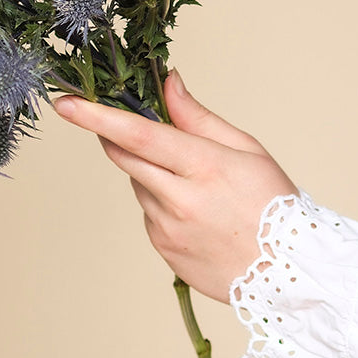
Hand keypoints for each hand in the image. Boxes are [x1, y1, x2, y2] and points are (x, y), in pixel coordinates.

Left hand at [53, 69, 296, 302]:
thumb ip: (197, 116)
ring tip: (197, 186)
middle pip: (124, 156)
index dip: (97, 116)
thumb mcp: (245, 149)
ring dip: (152, 173)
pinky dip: (161, 203)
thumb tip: (167, 82)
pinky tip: (197, 213)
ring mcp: (167, 229)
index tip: (65, 104)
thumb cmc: (275, 204)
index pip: (137, 135)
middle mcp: (179, 200)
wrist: (291, 274)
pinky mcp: (163, 250)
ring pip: (138, 184)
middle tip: (139, 128)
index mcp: (203, 167)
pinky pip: (148, 213)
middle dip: (118, 136)